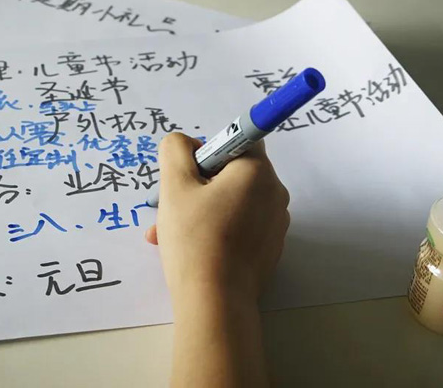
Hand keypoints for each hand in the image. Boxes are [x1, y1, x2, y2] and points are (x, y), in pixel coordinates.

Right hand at [146, 133, 289, 301]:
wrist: (215, 302)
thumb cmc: (194, 238)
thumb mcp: (174, 186)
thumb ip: (175, 150)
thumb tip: (185, 143)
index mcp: (257, 172)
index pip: (237, 140)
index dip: (208, 152)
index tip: (187, 176)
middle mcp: (275, 194)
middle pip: (232, 173)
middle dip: (197, 185)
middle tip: (170, 206)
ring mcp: (275, 225)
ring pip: (231, 202)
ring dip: (199, 210)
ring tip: (167, 233)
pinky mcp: (269, 249)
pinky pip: (239, 227)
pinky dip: (215, 230)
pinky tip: (187, 248)